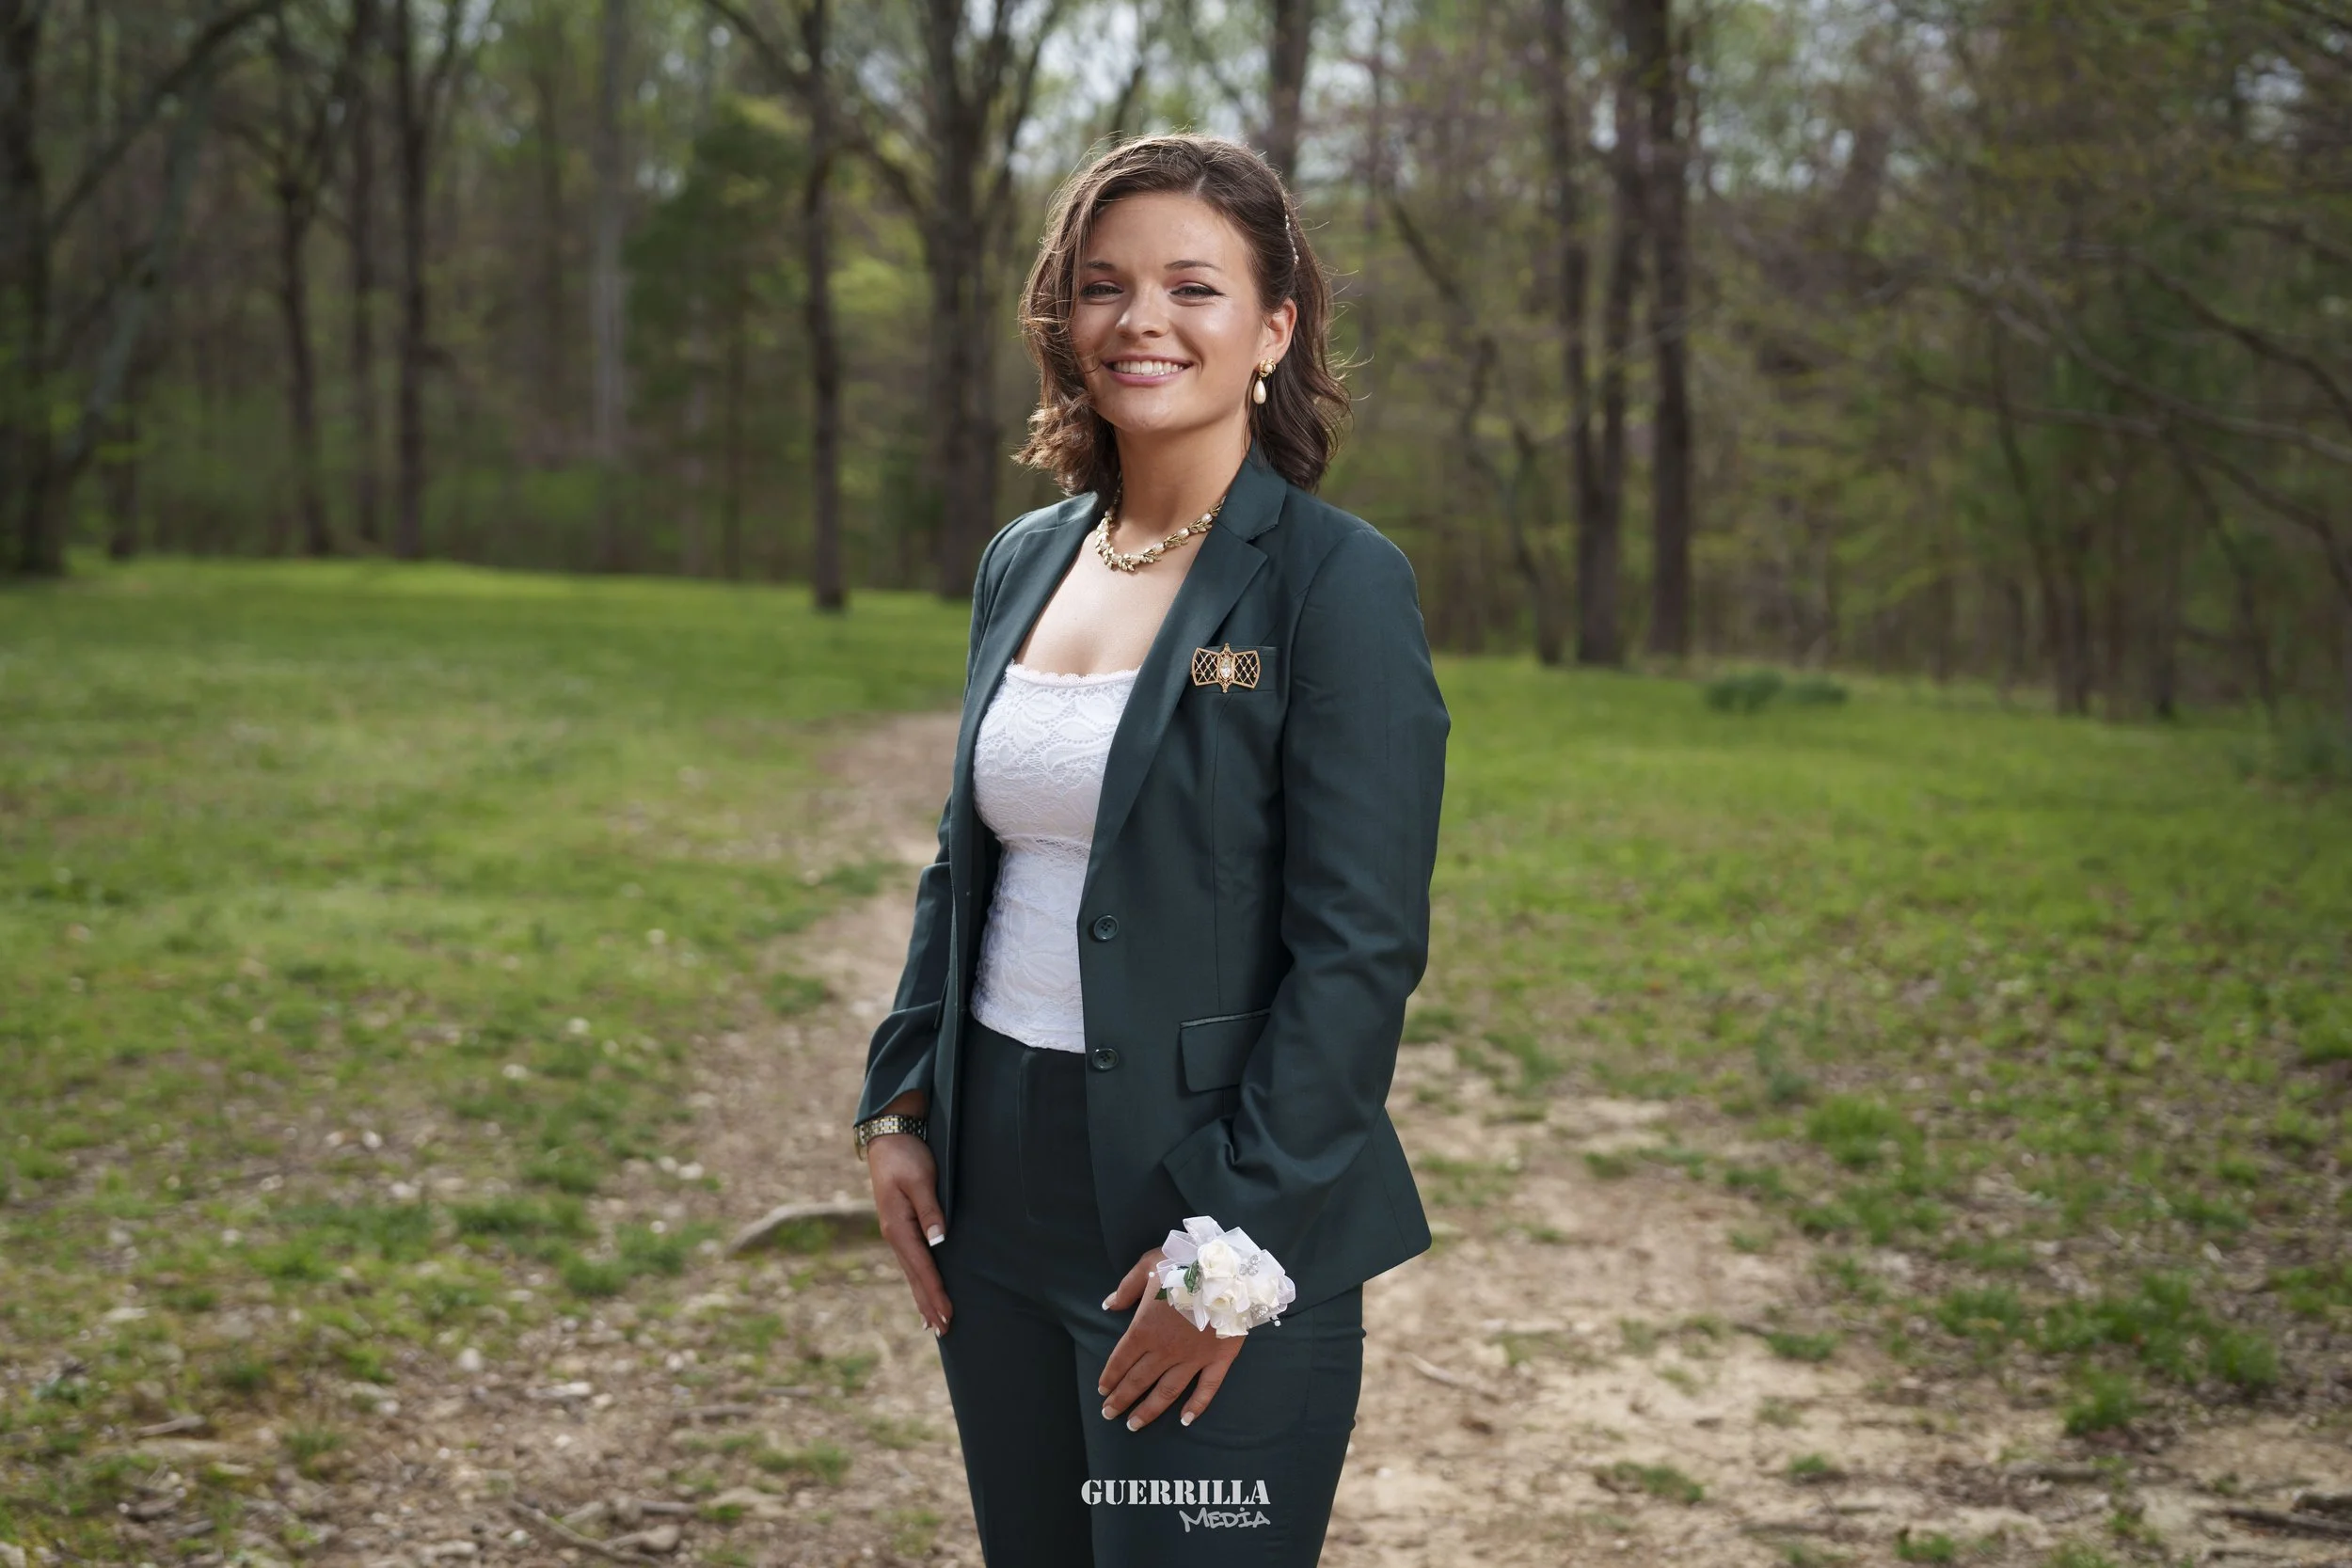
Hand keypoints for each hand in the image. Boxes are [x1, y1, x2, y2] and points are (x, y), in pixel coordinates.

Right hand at [867, 1132, 951, 1335]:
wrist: (888, 1138)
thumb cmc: (906, 1156)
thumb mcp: (920, 1180)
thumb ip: (930, 1210)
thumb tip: (939, 1241)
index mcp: (898, 1227)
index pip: (922, 1268)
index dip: (936, 1293)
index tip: (948, 1315)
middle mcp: (894, 1235)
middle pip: (914, 1277)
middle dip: (929, 1305)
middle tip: (944, 1332)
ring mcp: (896, 1232)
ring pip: (912, 1272)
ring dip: (923, 1297)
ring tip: (933, 1323)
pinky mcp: (901, 1226)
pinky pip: (911, 1261)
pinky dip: (918, 1280)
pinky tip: (922, 1290)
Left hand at [1096, 1246, 1245, 1430]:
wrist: (1228, 1269)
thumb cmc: (1186, 1262)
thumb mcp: (1149, 1264)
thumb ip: (1127, 1287)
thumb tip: (1108, 1305)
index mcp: (1145, 1328)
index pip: (1121, 1359)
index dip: (1110, 1377)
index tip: (1102, 1391)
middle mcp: (1165, 1350)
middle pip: (1138, 1380)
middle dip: (1121, 1399)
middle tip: (1108, 1414)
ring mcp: (1193, 1358)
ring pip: (1166, 1392)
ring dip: (1148, 1410)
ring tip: (1134, 1425)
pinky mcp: (1218, 1360)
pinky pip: (1206, 1389)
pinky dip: (1197, 1406)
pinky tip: (1185, 1421)